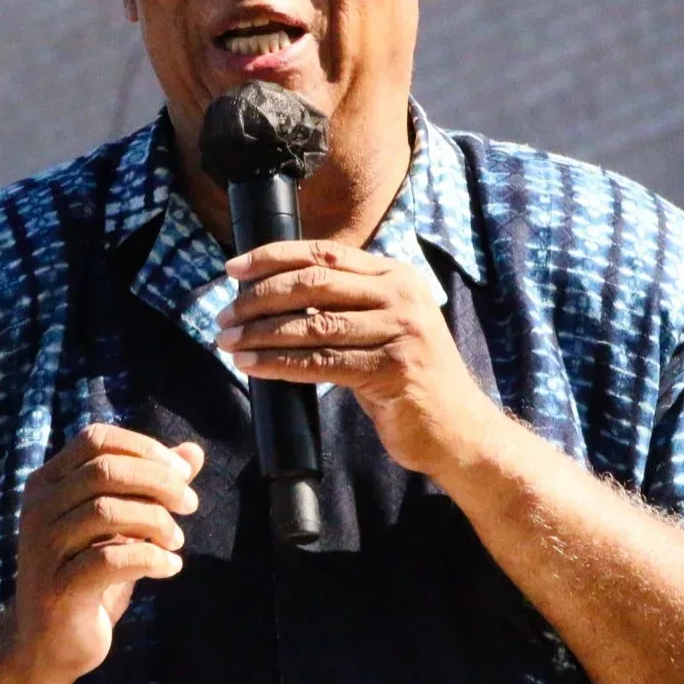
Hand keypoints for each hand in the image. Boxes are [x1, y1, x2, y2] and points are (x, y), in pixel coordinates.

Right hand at [11, 424, 203, 683]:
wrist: (47, 645)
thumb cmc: (88, 577)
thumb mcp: (120, 526)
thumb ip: (152, 488)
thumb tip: (193, 452)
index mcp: (47, 483)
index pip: (95, 440)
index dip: (144, 449)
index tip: (182, 472)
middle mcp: (38, 509)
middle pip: (105, 471)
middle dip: (158, 482)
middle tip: (190, 503)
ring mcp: (43, 548)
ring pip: (106, 512)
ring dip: (156, 521)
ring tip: (176, 541)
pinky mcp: (58, 588)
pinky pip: (110, 560)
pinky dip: (151, 559)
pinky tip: (169, 568)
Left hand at [218, 240, 491, 477]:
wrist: (458, 430)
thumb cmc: (407, 379)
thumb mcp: (382, 327)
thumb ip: (344, 305)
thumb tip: (273, 295)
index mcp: (396, 275)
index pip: (323, 253)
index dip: (272, 257)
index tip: (233, 268)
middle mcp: (401, 295)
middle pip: (313, 283)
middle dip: (259, 298)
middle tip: (224, 316)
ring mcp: (401, 331)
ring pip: (312, 324)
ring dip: (260, 333)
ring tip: (228, 342)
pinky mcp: (392, 369)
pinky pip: (321, 363)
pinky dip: (279, 363)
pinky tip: (252, 366)